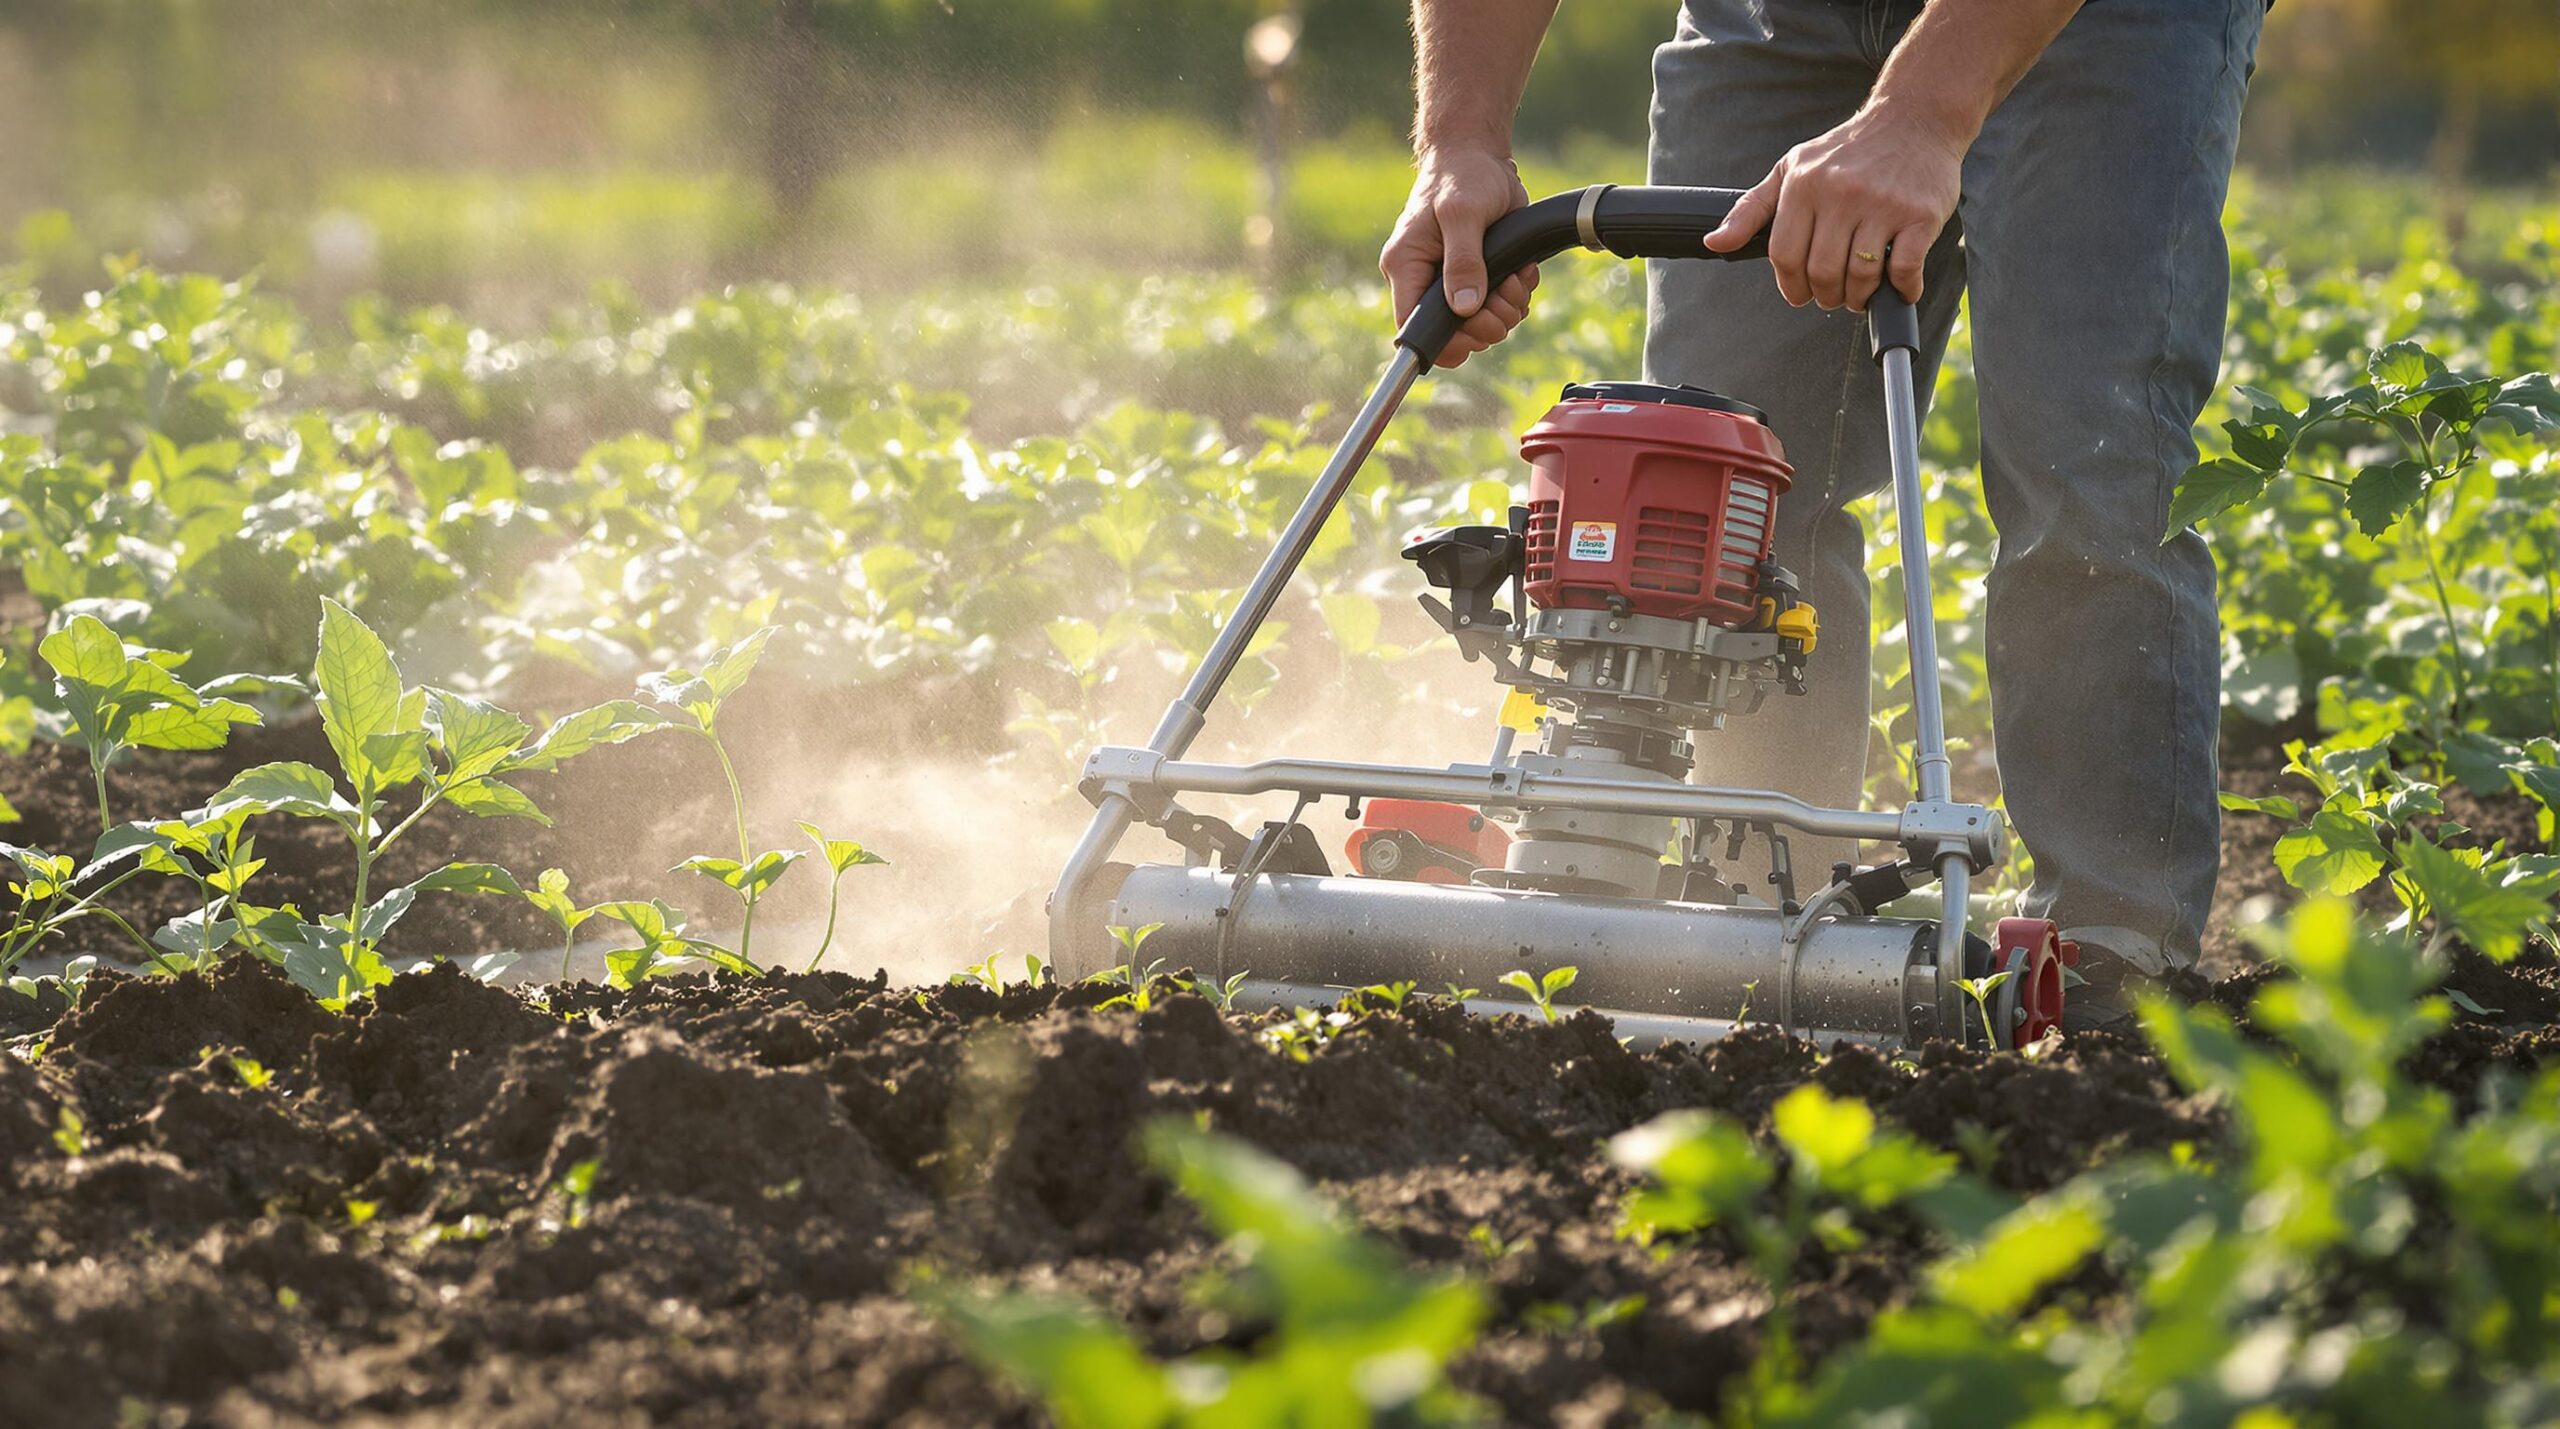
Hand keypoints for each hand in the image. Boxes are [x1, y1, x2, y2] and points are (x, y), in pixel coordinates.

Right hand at [1381, 146, 1540, 365]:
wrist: (1479, 156)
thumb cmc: (1463, 176)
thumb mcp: (1463, 214)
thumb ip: (1463, 261)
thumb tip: (1465, 309)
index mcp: (1406, 267)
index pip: (1410, 326)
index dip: (1442, 342)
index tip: (1475, 328)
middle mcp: (1424, 280)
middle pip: (1452, 335)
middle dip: (1487, 324)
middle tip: (1505, 296)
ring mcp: (1451, 282)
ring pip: (1479, 326)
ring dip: (1506, 310)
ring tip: (1517, 279)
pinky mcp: (1477, 278)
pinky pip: (1496, 308)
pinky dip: (1515, 298)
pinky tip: (1521, 273)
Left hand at [1704, 105, 1966, 311]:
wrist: (1914, 118)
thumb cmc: (1846, 151)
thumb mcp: (1791, 169)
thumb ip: (1751, 209)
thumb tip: (1714, 243)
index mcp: (1804, 186)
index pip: (1785, 256)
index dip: (1791, 286)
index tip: (1801, 294)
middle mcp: (1841, 193)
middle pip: (1822, 271)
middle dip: (1825, 296)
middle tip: (1834, 296)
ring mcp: (1883, 204)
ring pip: (1861, 275)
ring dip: (1859, 298)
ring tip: (1860, 293)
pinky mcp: (1920, 214)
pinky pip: (1904, 268)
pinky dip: (1901, 289)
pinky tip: (1899, 288)